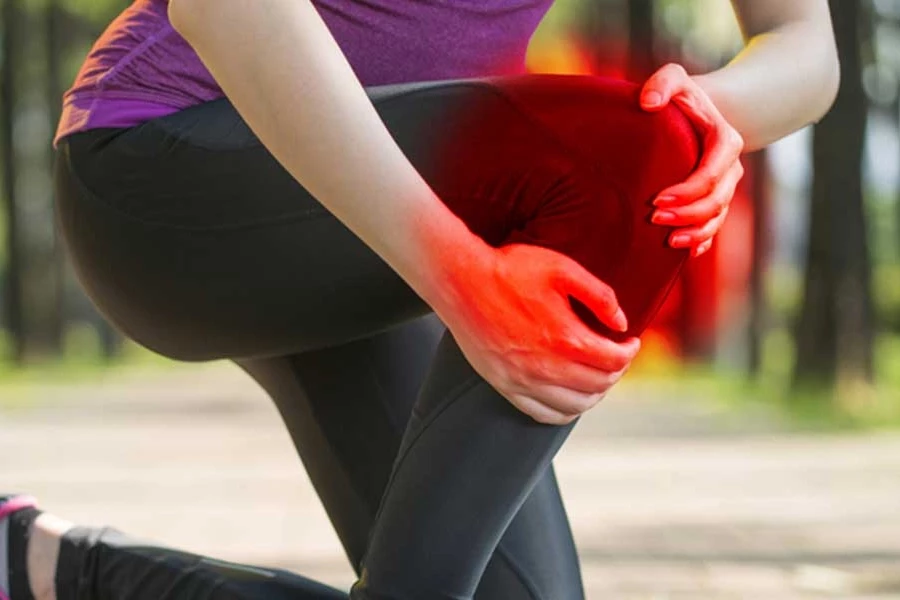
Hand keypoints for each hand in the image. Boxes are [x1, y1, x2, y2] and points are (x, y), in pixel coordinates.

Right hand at [438, 243, 641, 425]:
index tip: (630, 342)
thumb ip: (600, 296)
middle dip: (615, 371)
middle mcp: (546, 367)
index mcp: (565, 338)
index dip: (630, 352)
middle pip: (599, 385)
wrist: (461, 280)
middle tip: (616, 356)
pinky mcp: (505, 386)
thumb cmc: (509, 270)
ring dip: (594, 393)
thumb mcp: (563, 269)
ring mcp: (524, 381)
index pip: (614, 361)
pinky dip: (565, 411)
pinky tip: (569, 396)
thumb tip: (621, 323)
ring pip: (575, 406)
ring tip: (596, 375)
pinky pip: (544, 414)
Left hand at [639, 63, 744, 256]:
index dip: (686, 192)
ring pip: (717, 219)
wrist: (696, 113)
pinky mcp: (715, 201)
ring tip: (668, 241)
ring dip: (694, 233)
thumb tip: (647, 102)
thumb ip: (664, 82)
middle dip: (686, 215)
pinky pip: (714, 228)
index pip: (710, 175)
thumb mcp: (675, 80)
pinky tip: (684, 253)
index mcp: (725, 142)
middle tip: (653, 219)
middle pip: (715, 202)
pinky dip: (701, 242)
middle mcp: (730, 169)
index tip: (656, 199)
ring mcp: (724, 188)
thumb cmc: (681, 98)